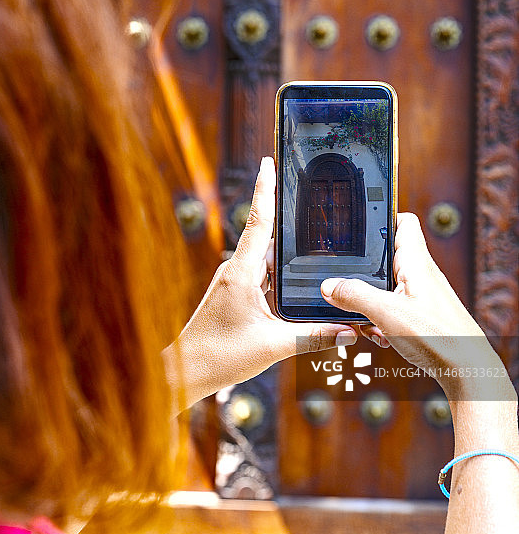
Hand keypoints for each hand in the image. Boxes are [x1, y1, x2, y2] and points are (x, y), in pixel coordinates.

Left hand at [163, 156, 357, 412]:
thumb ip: (313, 337)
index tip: (269, 161)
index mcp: (241, 272)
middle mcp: (235, 270)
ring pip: (266, 259)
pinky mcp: (234, 294)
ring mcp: (233, 282)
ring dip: (287, 252)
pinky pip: (261, 275)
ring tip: (314, 240)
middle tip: (312, 197)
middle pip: (267, 235)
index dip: (265, 189)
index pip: (258, 221)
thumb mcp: (273, 347)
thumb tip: (349, 332)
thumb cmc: (219, 357)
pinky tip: (297, 280)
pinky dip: (280, 274)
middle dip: (289, 218)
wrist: (184, 372)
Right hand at [320, 213, 513, 400]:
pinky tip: (379, 334)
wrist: (468, 371)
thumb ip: (355, 296)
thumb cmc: (440, 338)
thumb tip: (329, 285)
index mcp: (416, 262)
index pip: (403, 222)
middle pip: (388, 257)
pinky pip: (396, 307)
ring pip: (389, 286)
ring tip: (365, 318)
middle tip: (348, 283)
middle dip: (366, 270)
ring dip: (372, 300)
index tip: (359, 223)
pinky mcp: (424, 316)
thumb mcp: (386, 313)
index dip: (382, 216)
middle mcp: (422, 274)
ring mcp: (424, 295)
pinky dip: (383, 318)